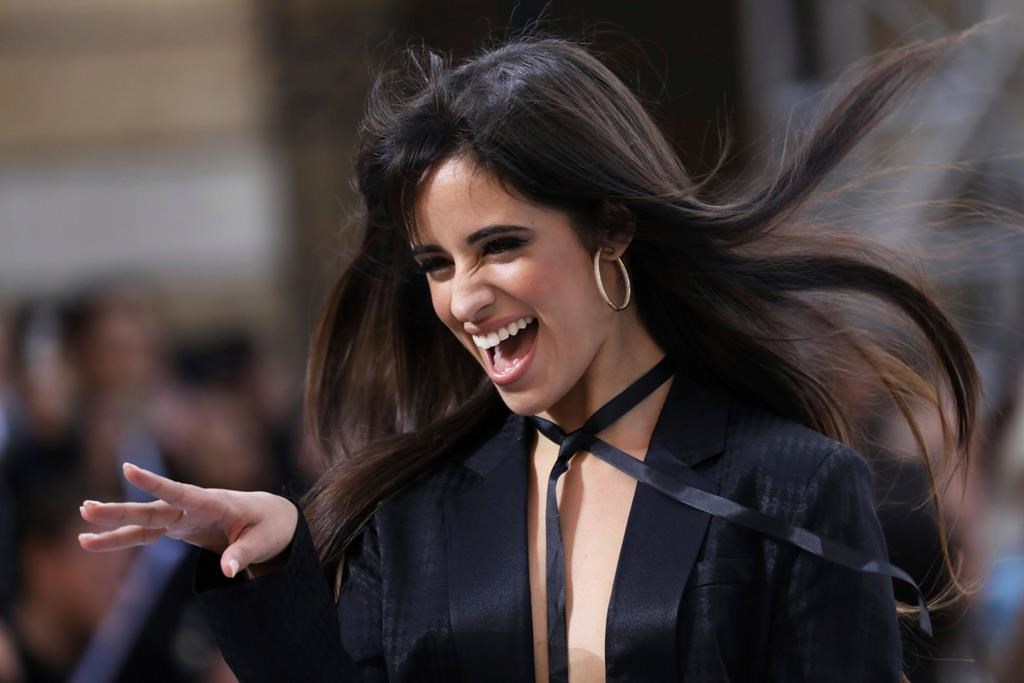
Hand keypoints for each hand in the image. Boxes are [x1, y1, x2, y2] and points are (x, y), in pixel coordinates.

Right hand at [79, 463, 298, 577]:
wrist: (272, 518)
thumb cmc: (271, 525)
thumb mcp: (265, 540)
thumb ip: (245, 554)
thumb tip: (227, 572)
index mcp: (215, 503)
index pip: (182, 493)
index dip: (155, 483)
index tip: (128, 470)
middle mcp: (193, 507)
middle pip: (153, 509)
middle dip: (121, 511)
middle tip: (86, 508)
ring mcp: (182, 517)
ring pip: (143, 521)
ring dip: (114, 523)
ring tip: (81, 523)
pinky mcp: (178, 528)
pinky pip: (145, 534)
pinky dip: (121, 539)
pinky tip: (92, 541)